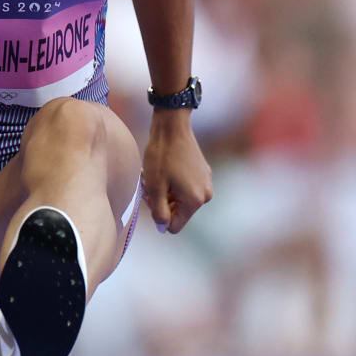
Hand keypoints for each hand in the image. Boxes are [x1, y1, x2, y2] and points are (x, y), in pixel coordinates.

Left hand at [141, 115, 212, 233]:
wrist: (172, 127)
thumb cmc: (161, 156)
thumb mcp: (154, 188)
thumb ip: (158, 213)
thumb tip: (164, 228)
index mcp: (195, 201)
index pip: (174, 226)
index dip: (158, 216)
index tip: (150, 198)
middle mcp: (206, 195)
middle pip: (178, 212)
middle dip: (162, 202)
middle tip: (149, 185)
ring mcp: (206, 183)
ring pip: (180, 199)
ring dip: (166, 192)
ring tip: (154, 175)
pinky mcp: (204, 173)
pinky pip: (186, 187)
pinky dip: (173, 183)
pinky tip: (164, 168)